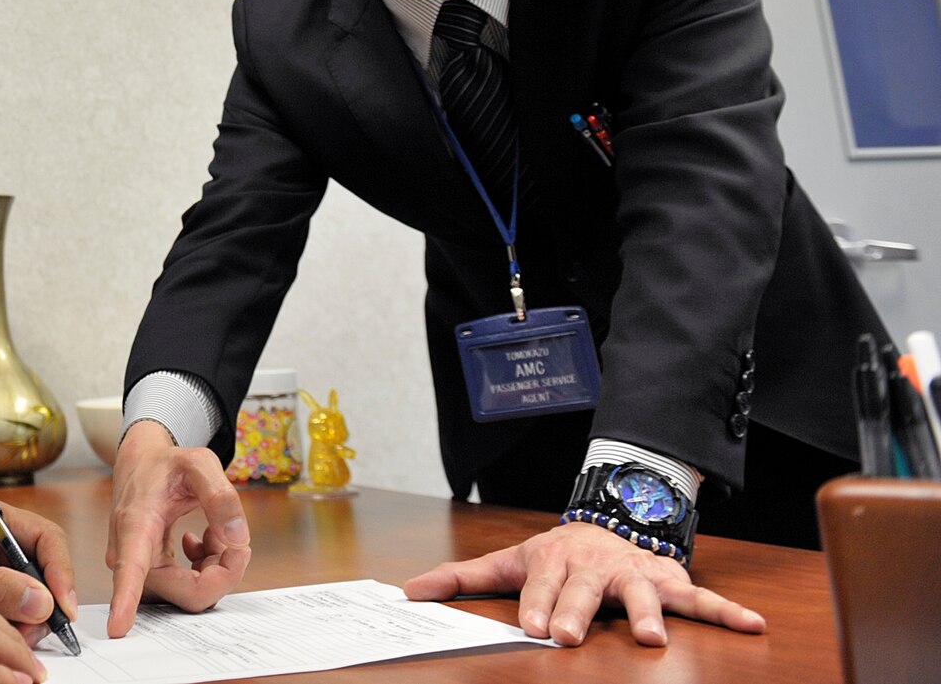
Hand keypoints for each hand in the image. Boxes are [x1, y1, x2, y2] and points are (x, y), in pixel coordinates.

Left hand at [0, 508, 77, 644]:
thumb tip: (42, 601)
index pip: (47, 538)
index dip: (60, 573)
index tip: (62, 608)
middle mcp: (4, 535)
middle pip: (47, 566)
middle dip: (44, 602)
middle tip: (31, 633)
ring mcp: (2, 559)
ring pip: (37, 589)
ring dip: (31, 616)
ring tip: (8, 634)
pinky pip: (22, 601)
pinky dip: (18, 620)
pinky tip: (1, 631)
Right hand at [105, 420, 250, 636]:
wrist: (141, 465)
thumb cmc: (164, 465)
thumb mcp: (198, 463)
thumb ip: (221, 496)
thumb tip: (236, 538)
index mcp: (136, 524)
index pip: (130, 568)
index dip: (125, 600)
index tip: (117, 628)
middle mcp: (130, 554)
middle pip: (186, 591)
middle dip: (222, 572)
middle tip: (236, 541)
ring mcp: (141, 569)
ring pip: (192, 592)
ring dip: (216, 566)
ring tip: (215, 532)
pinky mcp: (152, 576)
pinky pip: (191, 589)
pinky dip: (209, 568)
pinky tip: (204, 541)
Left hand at [403, 520, 766, 646]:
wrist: (608, 521)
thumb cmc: (554, 557)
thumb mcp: (507, 562)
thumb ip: (461, 579)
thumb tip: (408, 594)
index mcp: (553, 563)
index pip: (541, 587)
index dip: (537, 606)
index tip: (532, 628)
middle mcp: (595, 567)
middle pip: (585, 591)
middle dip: (577, 612)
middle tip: (567, 635)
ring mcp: (635, 574)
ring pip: (644, 594)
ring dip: (649, 614)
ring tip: (653, 638)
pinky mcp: (670, 582)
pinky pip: (701, 597)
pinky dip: (727, 611)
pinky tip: (752, 625)